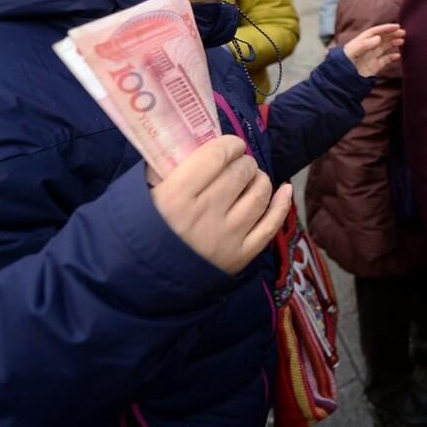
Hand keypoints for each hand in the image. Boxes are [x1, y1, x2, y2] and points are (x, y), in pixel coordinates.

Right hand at [150, 135, 291, 274]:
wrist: (145, 281)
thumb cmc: (143, 231)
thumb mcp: (144, 195)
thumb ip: (165, 169)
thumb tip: (195, 145)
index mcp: (176, 196)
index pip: (216, 156)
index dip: (229, 145)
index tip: (231, 145)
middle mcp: (205, 214)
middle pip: (241, 173)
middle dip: (244, 163)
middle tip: (239, 164)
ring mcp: (226, 236)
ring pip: (259, 194)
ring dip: (260, 180)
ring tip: (252, 178)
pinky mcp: (241, 256)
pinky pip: (271, 225)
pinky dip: (281, 204)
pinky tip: (284, 190)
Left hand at [344, 23, 404, 76]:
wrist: (342, 80)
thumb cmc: (343, 63)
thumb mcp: (352, 51)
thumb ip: (364, 44)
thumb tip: (378, 38)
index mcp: (361, 42)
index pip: (375, 32)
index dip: (385, 28)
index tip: (396, 26)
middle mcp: (367, 48)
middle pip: (381, 38)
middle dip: (392, 34)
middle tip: (403, 32)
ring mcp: (371, 57)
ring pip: (385, 47)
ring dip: (393, 43)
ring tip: (402, 40)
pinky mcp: (374, 67)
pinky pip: (385, 60)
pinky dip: (392, 57)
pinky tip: (398, 55)